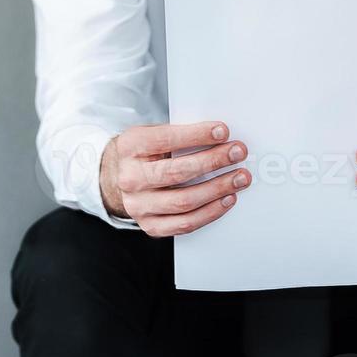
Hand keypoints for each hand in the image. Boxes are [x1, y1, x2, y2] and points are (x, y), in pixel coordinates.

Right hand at [100, 122, 251, 237]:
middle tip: (238, 153)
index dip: (197, 135)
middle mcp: (130, 178)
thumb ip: (179, 135)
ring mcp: (139, 206)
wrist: (117, 179)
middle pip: (177, 172)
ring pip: (184, 201)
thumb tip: (219, 136)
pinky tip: (226, 200)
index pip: (166, 139)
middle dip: (213, 161)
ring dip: (217, 189)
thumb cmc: (144, 154)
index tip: (223, 132)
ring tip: (239, 178)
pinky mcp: (150, 225)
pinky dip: (210, 212)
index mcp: (130, 148)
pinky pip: (185, 224)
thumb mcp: (152, 135)